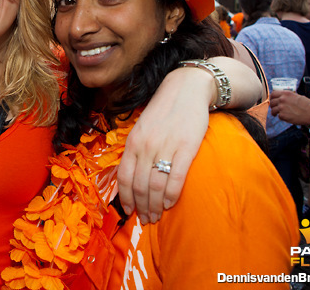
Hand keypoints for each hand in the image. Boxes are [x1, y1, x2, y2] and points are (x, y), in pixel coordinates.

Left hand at [117, 68, 209, 223]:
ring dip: (155, 205)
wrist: (186, 89)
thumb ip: (136, 150)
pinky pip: (175, 177)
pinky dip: (171, 195)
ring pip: (155, 185)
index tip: (130, 211)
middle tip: (146, 220)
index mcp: (132, 142)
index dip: (126, 198)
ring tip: (157, 216)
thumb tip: (131, 177)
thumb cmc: (163, 111)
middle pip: (139, 186)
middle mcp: (145, 146)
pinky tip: (170, 204)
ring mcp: (165, 147)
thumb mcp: (142, 128)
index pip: (124, 177)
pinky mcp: (186, 147)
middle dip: (141, 207)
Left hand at [270, 90, 309, 125]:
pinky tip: (286, 117)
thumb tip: (282, 98)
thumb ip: (288, 97)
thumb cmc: (307, 105)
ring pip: (273, 110)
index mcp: (286, 93)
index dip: (272, 98)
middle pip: (272, 102)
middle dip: (273, 105)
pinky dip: (281, 117)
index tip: (272, 100)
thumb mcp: (297, 96)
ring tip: (276, 114)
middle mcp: (282, 99)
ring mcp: (282, 107)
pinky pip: (279, 116)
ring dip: (274, 112)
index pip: (273, 94)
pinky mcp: (283, 115)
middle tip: (275, 108)